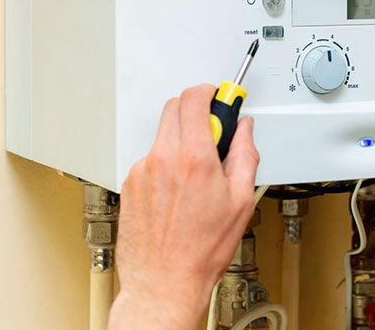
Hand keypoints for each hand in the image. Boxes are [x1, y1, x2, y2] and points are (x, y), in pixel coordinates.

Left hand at [109, 84, 259, 329]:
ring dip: (181, 140)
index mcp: (194, 159)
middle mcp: (163, 159)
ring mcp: (142, 171)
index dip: (210, 91)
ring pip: (163, 134)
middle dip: (196, 110)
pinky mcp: (130, 184)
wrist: (164, 282)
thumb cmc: (200, 251)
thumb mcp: (240, 200)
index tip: (220, 96)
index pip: (195, 99)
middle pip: (175, 107)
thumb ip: (245, 154)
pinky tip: (178, 190)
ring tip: (196, 173)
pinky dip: (166, 163)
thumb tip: (245, 131)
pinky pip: (151, 158)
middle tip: (213, 131)